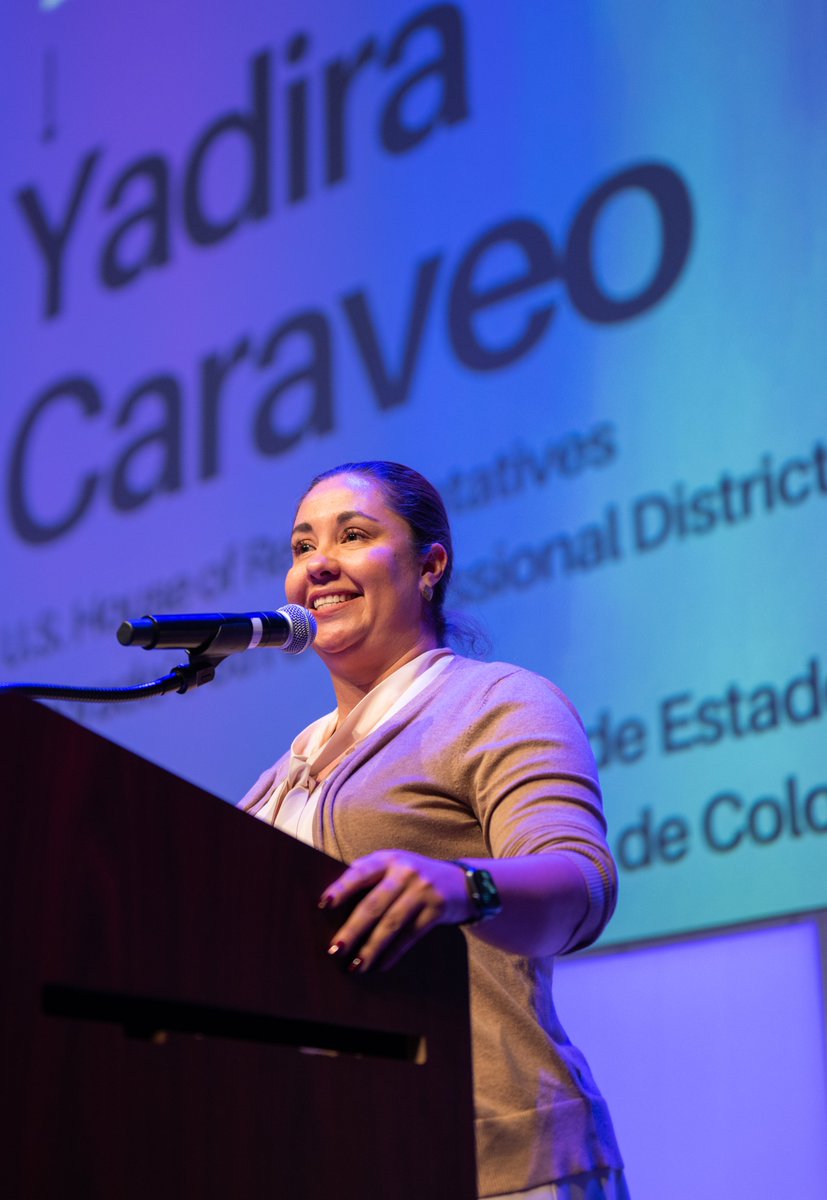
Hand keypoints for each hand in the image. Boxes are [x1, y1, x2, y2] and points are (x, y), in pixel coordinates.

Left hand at [319, 849, 472, 972]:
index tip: (323, 904)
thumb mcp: (396, 866)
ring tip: (355, 966)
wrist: (464, 882)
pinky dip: (394, 953)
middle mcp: (405, 871)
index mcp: (389, 858)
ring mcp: (423, 889)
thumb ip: (371, 876)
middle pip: (374, 904)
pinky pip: (410, 935)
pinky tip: (380, 966)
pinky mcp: (437, 908)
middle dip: (352, 930)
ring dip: (371, 948)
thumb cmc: (416, 877)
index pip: (360, 872)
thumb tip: (333, 903)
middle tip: (335, 950)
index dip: (342, 888)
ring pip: (391, 923)